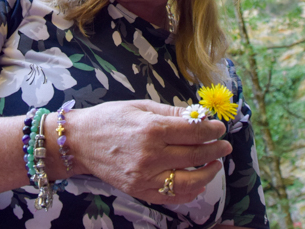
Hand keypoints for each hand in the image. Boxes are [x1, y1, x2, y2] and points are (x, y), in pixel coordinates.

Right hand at [64, 100, 231, 204]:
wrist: (79, 141)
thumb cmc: (110, 118)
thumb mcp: (141, 106)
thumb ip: (171, 113)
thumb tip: (199, 115)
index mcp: (152, 129)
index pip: (194, 132)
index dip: (212, 130)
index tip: (220, 129)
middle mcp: (150, 154)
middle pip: (195, 156)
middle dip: (215, 150)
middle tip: (224, 147)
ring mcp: (144, 176)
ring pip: (188, 181)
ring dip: (208, 174)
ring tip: (215, 165)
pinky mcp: (138, 190)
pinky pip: (171, 196)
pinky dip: (189, 193)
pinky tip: (198, 183)